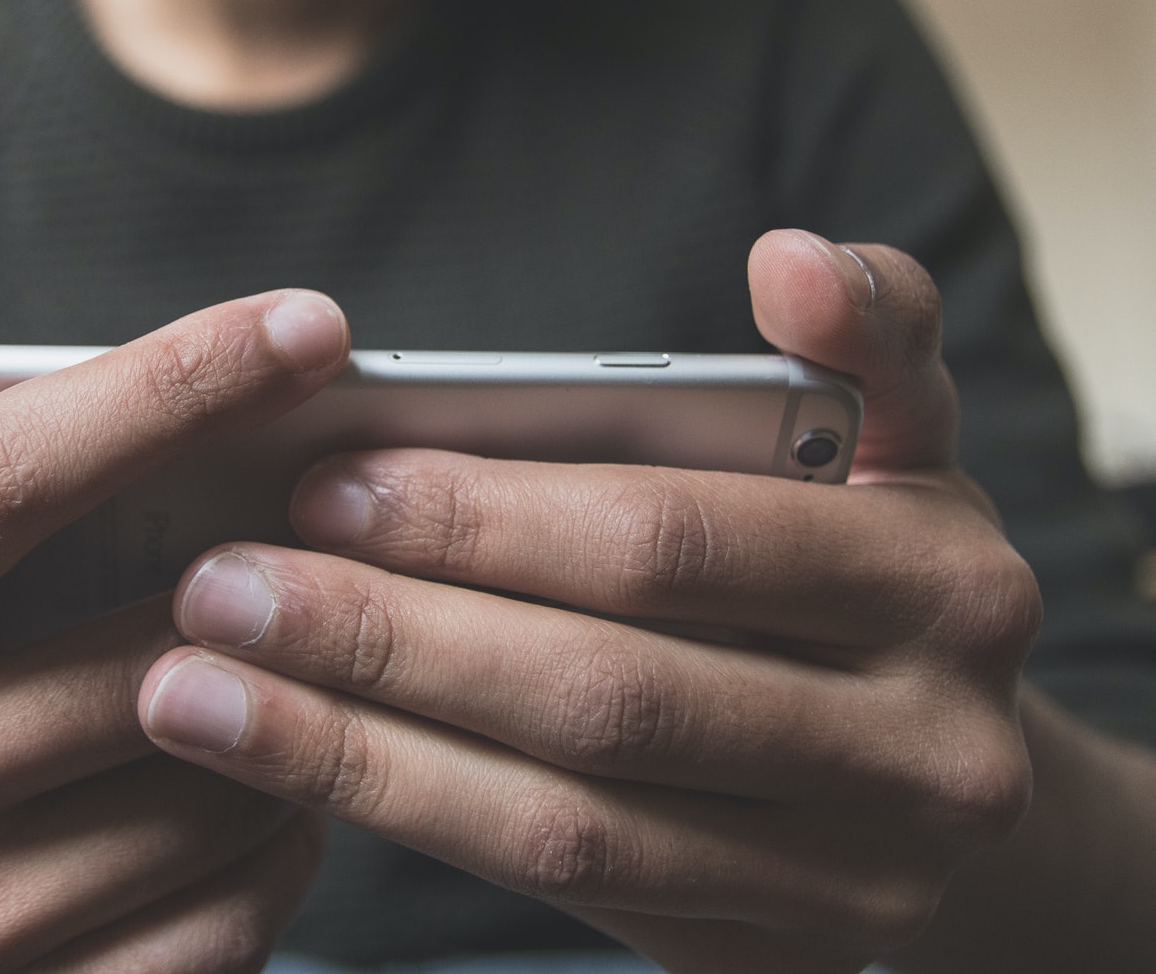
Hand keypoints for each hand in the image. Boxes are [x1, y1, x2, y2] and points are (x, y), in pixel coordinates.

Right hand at [0, 291, 350, 972]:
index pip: (3, 481)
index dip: (169, 388)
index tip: (312, 325)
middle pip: (145, 653)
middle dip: (269, 593)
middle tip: (332, 550)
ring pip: (215, 793)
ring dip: (286, 719)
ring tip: (274, 677)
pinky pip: (231, 916)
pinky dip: (277, 843)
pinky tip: (254, 794)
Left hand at [136, 232, 1040, 972]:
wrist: (958, 785)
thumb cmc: (876, 567)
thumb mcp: (904, 436)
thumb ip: (865, 330)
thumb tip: (786, 258)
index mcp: (946, 585)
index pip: (671, 546)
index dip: (486, 521)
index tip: (324, 483)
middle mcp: (932, 755)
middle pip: (606, 695)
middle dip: (392, 637)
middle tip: (222, 585)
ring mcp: (862, 893)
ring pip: (565, 823)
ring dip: (358, 752)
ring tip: (196, 688)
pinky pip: (562, 896)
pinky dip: (416, 821)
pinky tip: (290, 764)